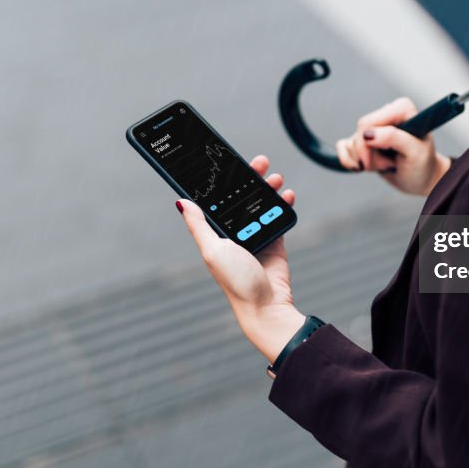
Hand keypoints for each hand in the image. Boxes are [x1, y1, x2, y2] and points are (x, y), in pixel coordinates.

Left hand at [176, 155, 304, 363]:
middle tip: (260, 162)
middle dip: (251, 178)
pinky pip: (279, 216)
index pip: (218, 199)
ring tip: (276, 178)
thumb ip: (199, 225)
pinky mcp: (275, 241)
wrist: (266, 305)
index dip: (224, 180)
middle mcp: (235, 232)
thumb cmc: (235, 281)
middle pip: (242, 196)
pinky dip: (284, 204)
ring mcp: (256, 235)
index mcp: (216, 232)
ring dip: (269, 188)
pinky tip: (287, 195)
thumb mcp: (213, 250)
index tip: (230, 162)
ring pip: (262, 203)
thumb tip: (180, 201)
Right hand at [335, 97, 450, 195]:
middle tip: (388, 164)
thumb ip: (394, 138)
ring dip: (366, 162)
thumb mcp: (416, 152)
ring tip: (387, 164)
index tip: (379, 163)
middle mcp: (386, 113)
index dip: (367, 145)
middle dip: (369, 156)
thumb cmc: (423, 164)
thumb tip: (368, 134)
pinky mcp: (363, 139)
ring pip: (352, 143)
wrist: (421, 179)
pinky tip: (364, 168)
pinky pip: (342, 146)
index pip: (368, 122)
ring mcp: (374, 127)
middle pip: (359, 133)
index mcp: (401, 109)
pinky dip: (349, 161)